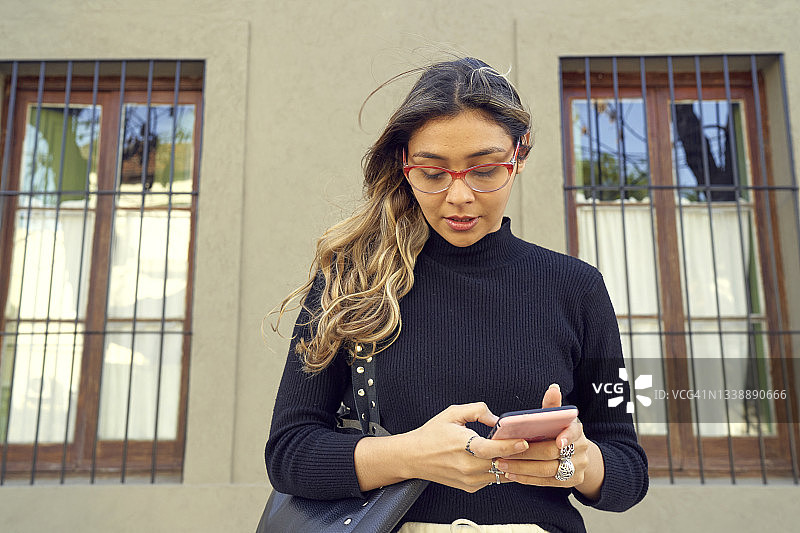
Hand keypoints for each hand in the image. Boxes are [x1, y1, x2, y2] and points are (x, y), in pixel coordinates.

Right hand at [399, 402, 529, 492]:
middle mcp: (466, 466)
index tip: (524, 441)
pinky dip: (501, 470)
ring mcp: (469, 479)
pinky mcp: (470, 487)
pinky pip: (493, 479)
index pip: (491, 449)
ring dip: (511, 464)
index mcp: (462, 446)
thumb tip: (498, 419)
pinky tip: (503, 459)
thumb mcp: (452, 413)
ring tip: (522, 452)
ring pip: (500, 474)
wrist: (413, 457)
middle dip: (518, 455)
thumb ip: (477, 410)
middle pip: (501, 463)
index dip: (510, 446)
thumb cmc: (431, 434)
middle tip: (533, 445)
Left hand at [493, 384, 604, 498]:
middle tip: (503, 452)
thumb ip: (552, 406)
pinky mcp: (571, 482)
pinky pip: (546, 482)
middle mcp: (581, 449)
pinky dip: (527, 479)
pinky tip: (511, 474)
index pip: (573, 432)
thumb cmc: (559, 431)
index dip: (566, 436)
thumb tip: (553, 388)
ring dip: (522, 468)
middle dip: (526, 453)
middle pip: (552, 453)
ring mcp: (578, 467)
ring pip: (548, 470)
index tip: (557, 441)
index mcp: (576, 430)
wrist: (577, 454)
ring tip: (501, 464)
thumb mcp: (558, 418)